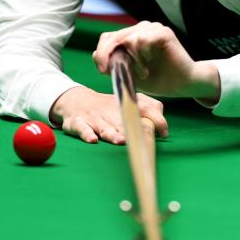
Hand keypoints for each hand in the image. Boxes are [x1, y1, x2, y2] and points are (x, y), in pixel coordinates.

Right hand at [48, 86, 168, 143]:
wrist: (75, 98)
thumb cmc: (107, 106)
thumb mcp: (127, 101)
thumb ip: (148, 108)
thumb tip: (163, 128)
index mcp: (124, 105)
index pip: (143, 109)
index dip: (154, 119)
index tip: (163, 132)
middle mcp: (109, 112)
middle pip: (123, 121)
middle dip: (132, 130)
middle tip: (141, 139)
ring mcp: (93, 118)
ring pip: (104, 127)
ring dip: (112, 134)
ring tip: (119, 140)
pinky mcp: (77, 122)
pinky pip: (81, 128)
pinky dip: (86, 134)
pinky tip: (92, 140)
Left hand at [93, 21, 220, 101]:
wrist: (184, 84)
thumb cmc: (159, 79)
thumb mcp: (131, 75)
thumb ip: (114, 66)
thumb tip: (95, 55)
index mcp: (131, 37)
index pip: (108, 38)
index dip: (102, 53)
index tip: (102, 70)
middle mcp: (141, 29)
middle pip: (114, 37)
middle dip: (109, 56)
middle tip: (111, 72)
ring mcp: (152, 29)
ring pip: (128, 38)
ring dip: (131, 59)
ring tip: (142, 73)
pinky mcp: (163, 32)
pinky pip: (142, 39)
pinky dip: (142, 54)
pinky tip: (148, 64)